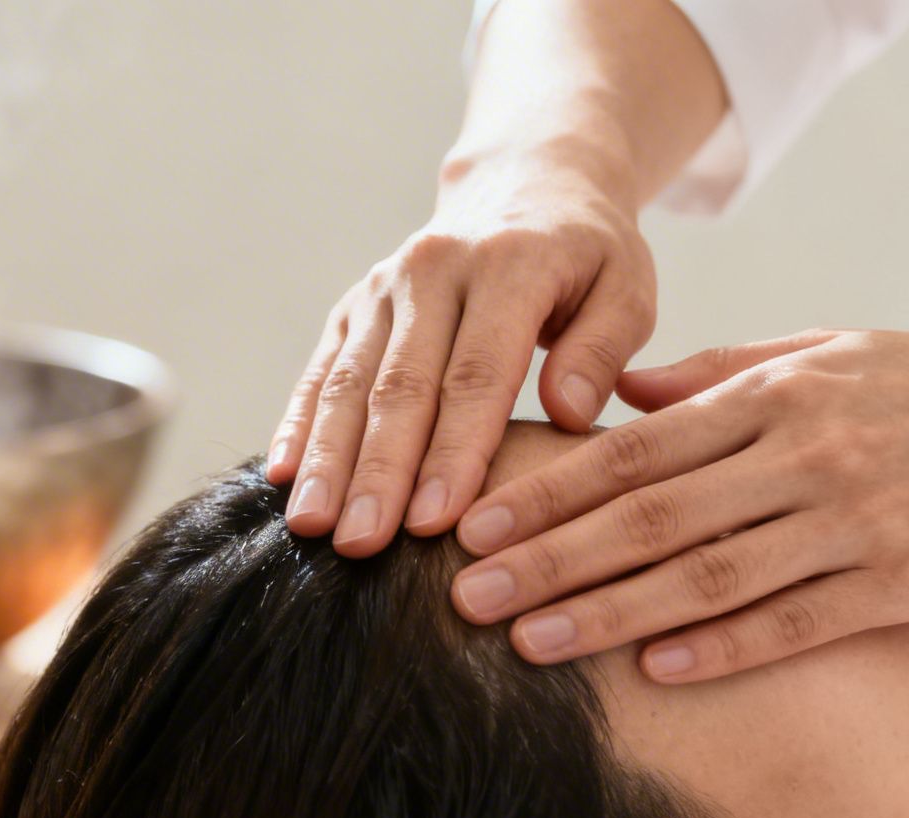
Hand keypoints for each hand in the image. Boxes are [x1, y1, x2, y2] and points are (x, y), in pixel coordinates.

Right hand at [267, 144, 657, 556]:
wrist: (525, 183)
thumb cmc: (587, 257)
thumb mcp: (626, 286)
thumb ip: (603, 348)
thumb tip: (567, 414)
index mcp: (509, 264)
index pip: (477, 374)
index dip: (453, 452)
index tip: (436, 522)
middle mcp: (433, 268)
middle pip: (400, 385)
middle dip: (377, 471)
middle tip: (360, 544)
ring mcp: (383, 288)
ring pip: (348, 382)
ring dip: (328, 459)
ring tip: (312, 527)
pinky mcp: (353, 306)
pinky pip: (320, 371)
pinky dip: (298, 425)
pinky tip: (282, 479)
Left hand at [447, 327, 908, 679]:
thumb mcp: (824, 352)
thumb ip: (721, 373)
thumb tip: (621, 394)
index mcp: (773, 394)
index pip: (635, 449)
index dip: (549, 492)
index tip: (475, 527)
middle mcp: (802, 453)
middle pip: (651, 514)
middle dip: (551, 558)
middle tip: (465, 597)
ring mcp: (854, 517)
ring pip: (709, 572)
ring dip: (611, 611)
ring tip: (531, 643)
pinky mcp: (904, 578)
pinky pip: (797, 619)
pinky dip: (724, 645)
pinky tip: (654, 669)